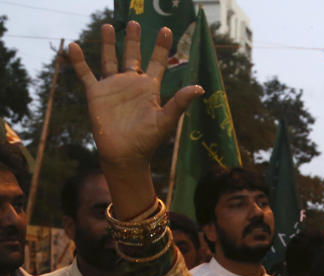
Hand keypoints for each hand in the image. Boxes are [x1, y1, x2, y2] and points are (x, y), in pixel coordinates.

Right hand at [68, 23, 201, 168]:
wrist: (125, 154)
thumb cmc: (148, 140)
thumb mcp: (165, 120)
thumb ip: (179, 102)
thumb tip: (199, 88)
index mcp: (149, 88)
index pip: (157, 62)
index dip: (161, 47)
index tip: (166, 29)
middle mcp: (131, 84)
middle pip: (132, 56)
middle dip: (133, 40)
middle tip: (134, 22)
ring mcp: (113, 87)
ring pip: (109, 59)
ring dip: (108, 43)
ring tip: (108, 26)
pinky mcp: (96, 94)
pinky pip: (86, 73)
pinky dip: (79, 61)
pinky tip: (73, 45)